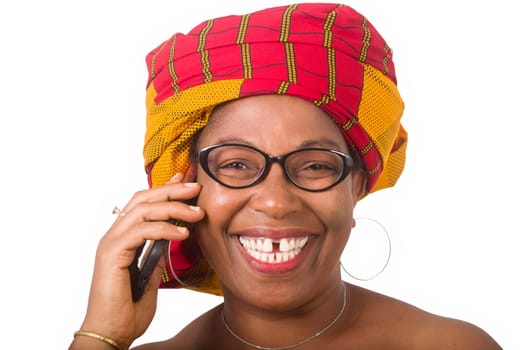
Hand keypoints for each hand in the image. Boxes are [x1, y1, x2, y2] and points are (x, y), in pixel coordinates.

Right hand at [75, 172, 203, 348]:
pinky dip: (164, 228)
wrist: (112, 333)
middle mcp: (114, 235)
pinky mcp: (111, 253)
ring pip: (143, 210)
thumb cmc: (128, 310)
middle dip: (171, 190)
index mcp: (123, 238)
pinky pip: (141, 231)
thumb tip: (170, 236)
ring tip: (198, 213)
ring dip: (174, 207)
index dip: (165, 190)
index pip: (143, 204)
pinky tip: (182, 233)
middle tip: (196, 187)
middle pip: (142, 199)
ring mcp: (111, 242)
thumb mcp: (151, 275)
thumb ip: (155, 253)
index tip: (186, 182)